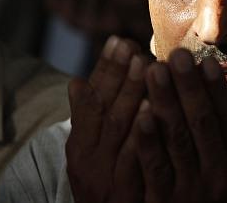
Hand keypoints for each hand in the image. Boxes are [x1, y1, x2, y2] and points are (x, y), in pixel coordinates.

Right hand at [65, 37, 147, 202]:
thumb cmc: (106, 184)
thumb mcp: (91, 153)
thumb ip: (89, 119)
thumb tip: (76, 81)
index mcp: (80, 146)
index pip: (91, 100)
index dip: (105, 69)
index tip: (119, 40)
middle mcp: (89, 161)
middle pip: (106, 110)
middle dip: (121, 74)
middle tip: (135, 45)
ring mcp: (107, 179)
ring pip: (119, 130)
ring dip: (131, 93)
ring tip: (145, 63)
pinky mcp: (125, 197)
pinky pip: (132, 161)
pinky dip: (141, 133)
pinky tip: (150, 108)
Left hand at [134, 49, 226, 202]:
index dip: (217, 91)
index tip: (205, 62)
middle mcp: (220, 179)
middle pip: (202, 124)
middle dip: (188, 87)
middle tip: (175, 54)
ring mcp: (190, 193)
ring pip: (177, 140)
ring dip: (165, 102)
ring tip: (153, 70)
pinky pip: (155, 169)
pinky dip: (148, 141)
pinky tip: (140, 114)